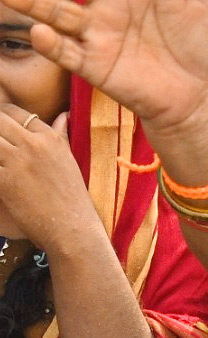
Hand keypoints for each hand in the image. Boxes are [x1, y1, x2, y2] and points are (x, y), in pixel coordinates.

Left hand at [0, 107, 101, 249]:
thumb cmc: (72, 195)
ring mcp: (17, 161)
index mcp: (49, 137)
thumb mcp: (69, 159)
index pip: (15, 112)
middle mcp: (33, 144)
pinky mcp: (4, 180)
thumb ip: (61, 134)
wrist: (71, 225)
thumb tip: (64, 115)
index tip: (0, 123)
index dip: (1, 114)